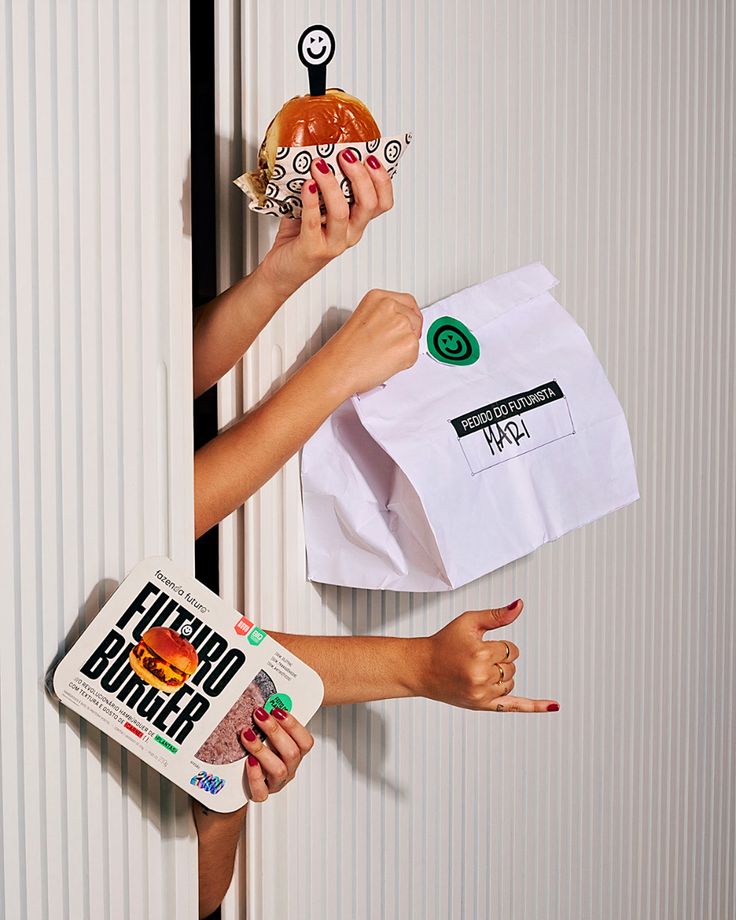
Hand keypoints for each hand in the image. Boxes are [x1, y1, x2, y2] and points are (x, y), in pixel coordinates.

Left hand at [239, 706, 313, 802]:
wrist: (241, 781)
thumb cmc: (260, 752)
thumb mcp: (269, 735)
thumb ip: (273, 721)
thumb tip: (267, 701)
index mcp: (296, 754)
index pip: (305, 741)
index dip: (293, 724)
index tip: (277, 710)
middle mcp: (289, 768)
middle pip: (291, 752)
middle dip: (275, 731)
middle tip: (259, 715)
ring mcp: (276, 782)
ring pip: (278, 770)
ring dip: (262, 749)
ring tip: (248, 735)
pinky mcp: (261, 794)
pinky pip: (261, 790)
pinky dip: (254, 775)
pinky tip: (248, 761)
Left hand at [259, 151, 393, 297]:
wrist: (282, 269)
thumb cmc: (300, 236)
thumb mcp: (319, 208)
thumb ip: (325, 187)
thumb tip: (322, 152)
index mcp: (356, 222)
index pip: (383, 203)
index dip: (383, 180)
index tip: (372, 157)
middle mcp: (350, 234)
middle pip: (369, 204)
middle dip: (360, 176)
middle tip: (346, 155)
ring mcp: (333, 244)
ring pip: (342, 212)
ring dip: (331, 185)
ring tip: (319, 166)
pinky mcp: (313, 249)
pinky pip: (313, 222)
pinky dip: (310, 201)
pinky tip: (306, 185)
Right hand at [320, 288, 421, 395]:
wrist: (338, 369)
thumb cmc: (344, 351)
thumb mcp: (361, 320)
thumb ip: (382, 317)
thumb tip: (396, 325)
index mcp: (378, 298)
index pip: (408, 302)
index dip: (410, 315)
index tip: (410, 322)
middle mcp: (391, 307)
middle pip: (415, 319)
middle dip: (408, 334)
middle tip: (391, 346)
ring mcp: (402, 324)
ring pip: (415, 337)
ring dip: (404, 348)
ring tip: (383, 355)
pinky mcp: (409, 344)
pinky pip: (414, 354)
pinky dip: (404, 362)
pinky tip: (386, 362)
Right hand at [417, 600, 559, 712]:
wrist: (422, 668)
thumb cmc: (443, 643)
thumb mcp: (469, 622)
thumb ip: (496, 615)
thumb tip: (519, 606)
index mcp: (480, 654)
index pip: (511, 649)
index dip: (498, 645)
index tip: (481, 645)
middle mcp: (482, 676)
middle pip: (512, 666)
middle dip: (498, 660)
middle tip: (473, 658)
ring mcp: (482, 694)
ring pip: (511, 682)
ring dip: (500, 675)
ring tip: (475, 671)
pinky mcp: (482, 706)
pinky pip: (515, 706)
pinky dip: (536, 706)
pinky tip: (554, 704)